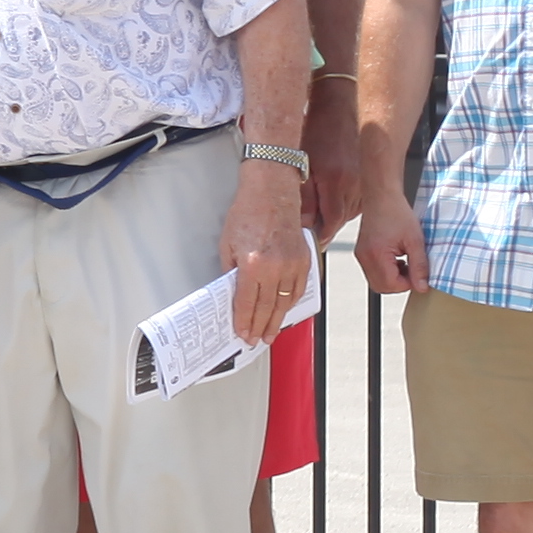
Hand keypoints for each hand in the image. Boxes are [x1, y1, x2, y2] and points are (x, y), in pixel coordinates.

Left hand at [223, 164, 309, 345]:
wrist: (273, 191)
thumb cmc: (248, 211)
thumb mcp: (228, 243)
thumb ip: (230, 271)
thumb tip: (232, 293)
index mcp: (253, 264)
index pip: (247, 303)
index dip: (244, 322)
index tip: (242, 333)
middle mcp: (275, 267)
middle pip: (267, 308)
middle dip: (260, 327)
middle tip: (256, 340)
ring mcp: (293, 264)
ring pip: (285, 302)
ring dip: (277, 320)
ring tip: (270, 332)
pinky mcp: (304, 260)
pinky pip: (298, 288)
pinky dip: (291, 302)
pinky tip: (284, 310)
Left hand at [298, 66, 365, 236]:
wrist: (341, 105)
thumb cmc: (317, 129)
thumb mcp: (301, 161)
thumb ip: (303, 196)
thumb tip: (302, 224)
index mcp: (335, 181)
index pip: (329, 224)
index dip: (318, 235)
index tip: (309, 241)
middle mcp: (354, 187)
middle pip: (338, 221)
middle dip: (323, 223)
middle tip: (306, 220)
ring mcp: (364, 184)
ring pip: (347, 213)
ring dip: (333, 212)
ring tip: (318, 198)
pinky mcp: (369, 181)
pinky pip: (356, 203)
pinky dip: (343, 202)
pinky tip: (333, 189)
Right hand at [352, 198, 424, 297]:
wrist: (382, 196)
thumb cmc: (397, 212)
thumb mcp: (415, 240)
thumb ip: (420, 266)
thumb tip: (422, 286)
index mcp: (376, 254)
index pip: (392, 285)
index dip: (408, 283)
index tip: (419, 273)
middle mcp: (365, 257)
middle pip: (382, 287)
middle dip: (399, 283)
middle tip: (412, 270)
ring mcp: (361, 255)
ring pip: (377, 282)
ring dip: (393, 278)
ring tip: (405, 262)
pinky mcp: (362, 252)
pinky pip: (373, 272)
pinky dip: (386, 271)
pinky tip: (396, 258)